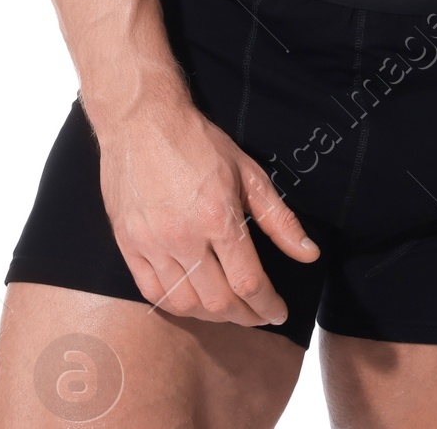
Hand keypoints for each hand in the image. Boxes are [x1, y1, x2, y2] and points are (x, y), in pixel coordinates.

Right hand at [96, 91, 318, 326]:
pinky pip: (151, 291)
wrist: (141, 119)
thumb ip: (278, 219)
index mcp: (217, 217)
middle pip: (218, 302)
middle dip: (245, 316)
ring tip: (228, 309)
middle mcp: (182, 236)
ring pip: (184, 303)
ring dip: (211, 316)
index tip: (278, 312)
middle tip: (258, 315)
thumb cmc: (198, 142)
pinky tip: (191, 300)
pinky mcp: (127, 243)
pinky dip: (175, 304)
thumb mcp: (248, 172)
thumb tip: (308, 253)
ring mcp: (150, 243)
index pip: (248, 282)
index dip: (268, 305)